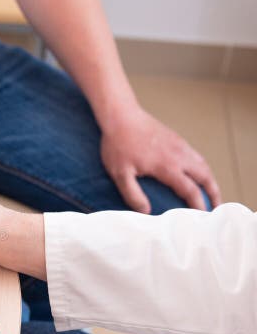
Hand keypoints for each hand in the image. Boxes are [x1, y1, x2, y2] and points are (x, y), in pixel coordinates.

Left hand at [100, 107, 220, 212]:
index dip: (198, 205)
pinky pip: (195, 155)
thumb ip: (132, 194)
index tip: (202, 216)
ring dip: (210, 179)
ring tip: (211, 192)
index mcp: (167, 166)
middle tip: (216, 207)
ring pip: (202, 164)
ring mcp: (179, 145)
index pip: (190, 190)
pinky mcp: (176, 139)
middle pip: (205, 176)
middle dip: (213, 193)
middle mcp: (178, 155)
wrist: (121, 116)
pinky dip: (202, 167)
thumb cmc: (118, 145)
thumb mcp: (120, 174)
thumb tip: (146, 212)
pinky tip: (197, 173)